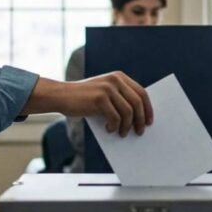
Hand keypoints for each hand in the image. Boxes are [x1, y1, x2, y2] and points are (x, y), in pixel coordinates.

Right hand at [32, 72, 152, 136]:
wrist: (61, 95)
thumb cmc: (84, 98)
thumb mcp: (104, 93)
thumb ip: (119, 98)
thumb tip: (138, 118)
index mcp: (119, 77)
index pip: (141, 92)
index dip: (148, 108)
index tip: (149, 121)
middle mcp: (115, 80)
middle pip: (137, 102)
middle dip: (141, 119)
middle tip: (140, 131)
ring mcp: (107, 88)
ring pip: (128, 112)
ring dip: (127, 126)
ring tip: (123, 133)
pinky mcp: (99, 99)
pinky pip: (115, 117)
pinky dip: (114, 126)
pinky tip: (109, 129)